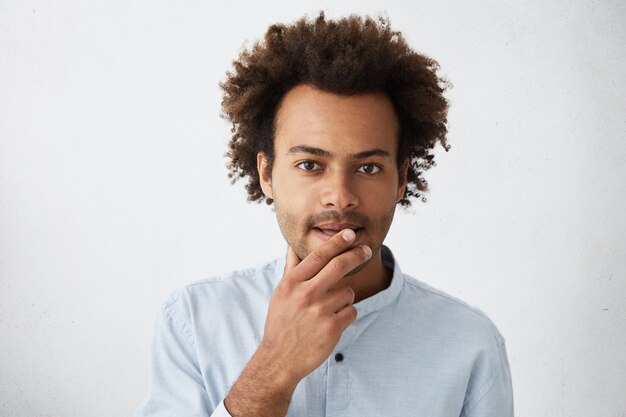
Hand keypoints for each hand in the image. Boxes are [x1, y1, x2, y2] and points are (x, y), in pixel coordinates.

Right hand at [259, 229, 371, 384]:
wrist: (279, 359)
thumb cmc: (281, 322)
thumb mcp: (281, 292)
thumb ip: (291, 267)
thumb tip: (292, 243)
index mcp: (292, 283)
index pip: (319, 255)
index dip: (337, 242)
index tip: (350, 234)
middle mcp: (305, 294)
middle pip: (339, 265)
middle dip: (356, 254)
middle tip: (366, 250)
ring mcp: (319, 311)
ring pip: (348, 292)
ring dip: (344, 299)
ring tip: (327, 311)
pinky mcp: (332, 327)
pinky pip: (351, 311)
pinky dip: (346, 315)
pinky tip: (331, 323)